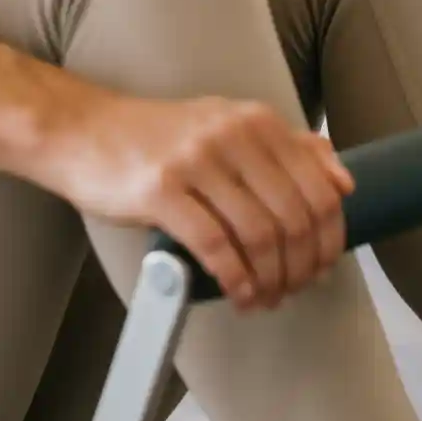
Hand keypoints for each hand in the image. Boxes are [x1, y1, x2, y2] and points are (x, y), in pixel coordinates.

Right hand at [37, 89, 352, 311]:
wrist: (79, 130)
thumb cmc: (151, 138)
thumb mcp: (222, 125)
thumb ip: (282, 147)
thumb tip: (342, 181)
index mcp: (254, 121)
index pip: (319, 189)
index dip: (328, 239)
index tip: (320, 266)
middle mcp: (231, 135)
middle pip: (294, 218)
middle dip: (301, 267)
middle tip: (292, 291)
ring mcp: (195, 161)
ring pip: (260, 236)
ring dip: (271, 280)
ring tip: (264, 299)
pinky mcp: (160, 190)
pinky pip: (216, 247)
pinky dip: (236, 280)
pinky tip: (238, 294)